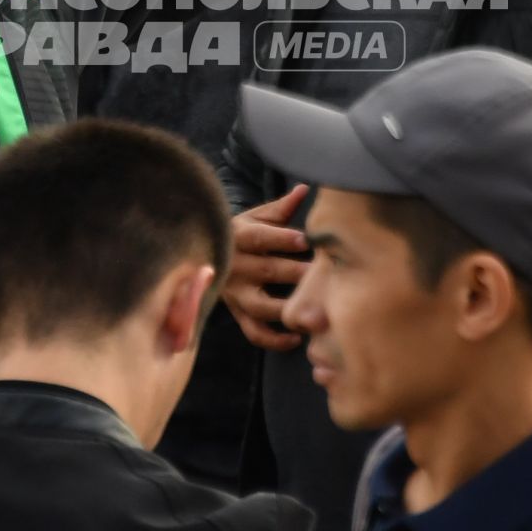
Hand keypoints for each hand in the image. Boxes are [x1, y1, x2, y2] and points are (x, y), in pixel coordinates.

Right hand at [223, 185, 311, 351]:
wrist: (208, 254)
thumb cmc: (243, 233)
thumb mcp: (257, 217)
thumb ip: (281, 208)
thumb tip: (304, 190)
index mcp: (239, 237)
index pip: (259, 238)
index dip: (281, 239)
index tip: (305, 240)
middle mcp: (235, 267)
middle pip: (266, 271)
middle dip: (295, 273)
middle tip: (323, 277)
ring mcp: (236, 294)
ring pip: (260, 305)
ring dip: (288, 308)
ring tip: (314, 311)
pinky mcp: (238, 314)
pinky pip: (254, 332)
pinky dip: (274, 340)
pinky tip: (296, 337)